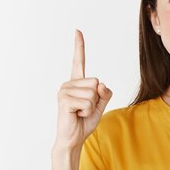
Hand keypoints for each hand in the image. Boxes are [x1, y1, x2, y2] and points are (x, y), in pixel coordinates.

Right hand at [54, 29, 112, 149]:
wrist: (73, 138)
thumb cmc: (84, 121)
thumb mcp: (100, 105)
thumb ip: (104, 93)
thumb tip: (101, 84)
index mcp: (77, 83)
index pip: (78, 61)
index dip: (79, 46)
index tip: (77, 31)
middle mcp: (69, 83)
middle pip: (96, 83)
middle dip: (96, 99)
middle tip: (84, 109)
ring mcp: (64, 91)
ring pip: (93, 93)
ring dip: (91, 107)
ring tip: (80, 112)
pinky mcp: (64, 100)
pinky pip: (88, 102)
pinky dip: (87, 111)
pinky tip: (77, 115)